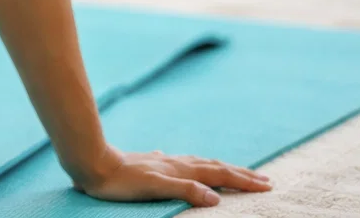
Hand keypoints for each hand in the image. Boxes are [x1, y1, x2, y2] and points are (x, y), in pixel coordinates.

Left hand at [73, 145, 271, 207]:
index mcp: (181, 169)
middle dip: (240, 174)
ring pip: (199, 163)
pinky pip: (180, 163)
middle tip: (265, 179)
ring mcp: (163, 161)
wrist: (92, 163)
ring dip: (221, 168)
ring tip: (233, 171)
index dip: (244, 181)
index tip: (268, 186)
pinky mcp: (150, 163)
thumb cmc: (121, 182)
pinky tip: (181, 162)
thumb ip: (184, 190)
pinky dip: (193, 165)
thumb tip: (216, 199)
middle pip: (215, 166)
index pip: (220, 175)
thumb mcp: (154, 188)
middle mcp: (176, 162)